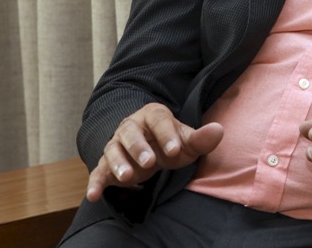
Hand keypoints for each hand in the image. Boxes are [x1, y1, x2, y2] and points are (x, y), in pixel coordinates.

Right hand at [86, 103, 222, 201]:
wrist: (147, 148)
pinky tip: (93, 195)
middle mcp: (131, 127)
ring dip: (119, 163)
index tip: (175, 150)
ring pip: (113, 150)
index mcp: (152, 115)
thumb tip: (218, 130)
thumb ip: (201, 138)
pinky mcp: (106, 164)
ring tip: (127, 177)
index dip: (166, 134)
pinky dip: (95, 182)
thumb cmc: (169, 143)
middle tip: (150, 163)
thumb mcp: (185, 142)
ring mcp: (116, 145)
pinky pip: (98, 171)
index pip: (159, 120)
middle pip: (131, 133)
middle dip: (139, 148)